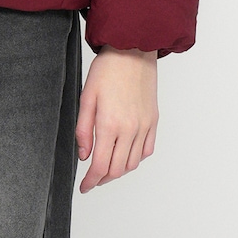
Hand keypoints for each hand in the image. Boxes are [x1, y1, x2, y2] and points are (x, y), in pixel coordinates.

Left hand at [75, 45, 157, 192]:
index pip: (101, 166)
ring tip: (107, 167)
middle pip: (117, 169)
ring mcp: (144, 126)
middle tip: (92, 178)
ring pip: (133, 163)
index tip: (84, 187)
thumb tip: (84, 155)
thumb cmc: (107, 69)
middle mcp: (130, 129)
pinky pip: (147, 150)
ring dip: (119, 171)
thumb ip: (83, 129)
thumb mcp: (86, 96)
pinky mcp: (153, 121)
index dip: (91, 181)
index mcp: (110, 124)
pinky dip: (136, 158)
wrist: (132, 50)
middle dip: (103, 178)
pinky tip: (126, 154)